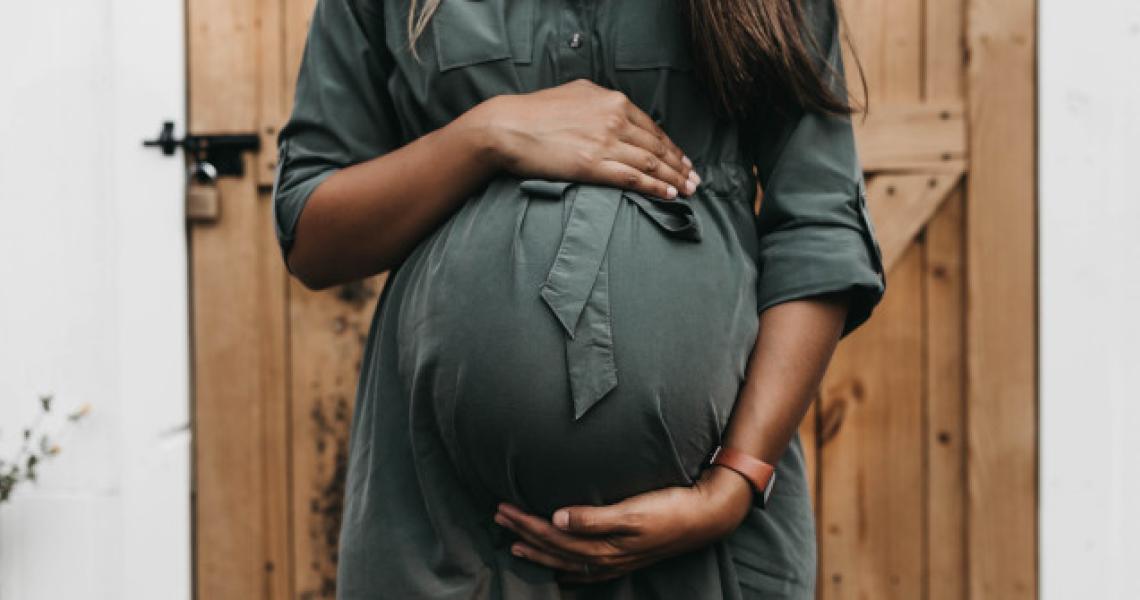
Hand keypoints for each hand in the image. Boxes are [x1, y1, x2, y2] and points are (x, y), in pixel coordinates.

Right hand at [473, 78, 699, 199]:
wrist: (507, 127)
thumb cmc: (535, 113)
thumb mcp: (574, 94)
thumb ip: (599, 102)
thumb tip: (614, 109)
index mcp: (611, 100)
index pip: (652, 126)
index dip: (671, 146)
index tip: (682, 159)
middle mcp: (614, 118)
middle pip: (656, 145)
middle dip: (679, 165)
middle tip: (695, 179)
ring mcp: (605, 142)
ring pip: (650, 162)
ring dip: (674, 178)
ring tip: (688, 190)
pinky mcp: (593, 164)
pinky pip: (634, 177)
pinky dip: (655, 187)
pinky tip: (669, 195)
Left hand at [493, 465, 753, 583]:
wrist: (705, 516)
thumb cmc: (669, 508)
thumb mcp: (632, 510)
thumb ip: (593, 517)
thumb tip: (556, 518)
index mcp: (603, 545)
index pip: (552, 536)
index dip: (525, 523)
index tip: (503, 508)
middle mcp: (606, 558)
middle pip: (554, 548)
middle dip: (523, 534)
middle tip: (498, 517)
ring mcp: (616, 561)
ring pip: (566, 560)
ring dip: (538, 551)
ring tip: (514, 542)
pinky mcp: (626, 558)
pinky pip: (586, 571)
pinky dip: (566, 570)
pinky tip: (558, 570)